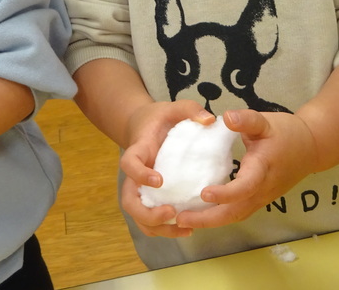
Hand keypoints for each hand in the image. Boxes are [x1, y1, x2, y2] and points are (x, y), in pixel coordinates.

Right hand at [118, 100, 214, 237]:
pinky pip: (150, 219)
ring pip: (138, 216)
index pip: (129, 164)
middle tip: (171, 213)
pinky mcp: (151, 196)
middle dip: (147, 213)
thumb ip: (190, 110)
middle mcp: (135, 174)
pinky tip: (186, 229)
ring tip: (184, 229)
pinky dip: (164, 230)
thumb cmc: (161, 118)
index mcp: (139, 150)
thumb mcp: (174, 108)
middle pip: (129, 200)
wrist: (146, 125)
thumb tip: (209, 121)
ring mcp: (141, 188)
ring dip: (157, 227)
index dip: (140, 174)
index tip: (159, 180)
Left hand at [176, 109, 318, 229]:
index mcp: (262, 169)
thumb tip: (226, 117)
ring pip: (236, 216)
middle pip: (236, 212)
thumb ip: (246, 119)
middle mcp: (262, 189)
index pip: (244, 187)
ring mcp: (261, 197)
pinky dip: (219, 216)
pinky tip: (200, 213)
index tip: (204, 193)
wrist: (311, 148)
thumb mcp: (266, 121)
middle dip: (209, 219)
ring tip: (184, 220)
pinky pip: (238, 212)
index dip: (225, 193)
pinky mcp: (259, 199)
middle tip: (181, 218)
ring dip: (211, 221)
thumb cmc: (287, 133)